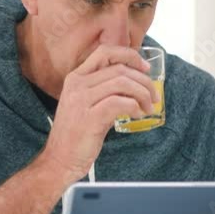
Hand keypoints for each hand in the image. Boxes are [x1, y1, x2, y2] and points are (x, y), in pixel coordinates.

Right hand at [41, 45, 158, 179]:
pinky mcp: (89, 117)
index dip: (129, 56)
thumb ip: (105, 92)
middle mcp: (77, 84)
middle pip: (119, 69)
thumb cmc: (77, 136)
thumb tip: (134, 86)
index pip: (105, 52)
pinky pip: (120, 102)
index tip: (145, 69)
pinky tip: (138, 115)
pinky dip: (134, 107)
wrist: (59, 161)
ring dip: (142, 94)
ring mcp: (81, 100)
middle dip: (143, 81)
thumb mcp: (87, 106)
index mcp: (76, 78)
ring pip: (122, 83)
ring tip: (148, 108)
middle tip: (154, 96)